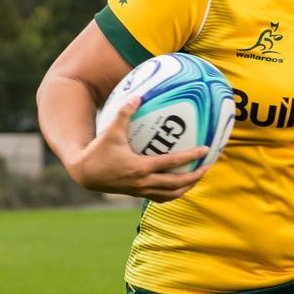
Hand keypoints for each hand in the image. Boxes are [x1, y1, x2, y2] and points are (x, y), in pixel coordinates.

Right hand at [67, 98, 210, 201]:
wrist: (85, 174)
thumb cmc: (98, 151)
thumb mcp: (111, 131)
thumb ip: (124, 114)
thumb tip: (137, 96)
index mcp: (140, 167)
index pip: (171, 163)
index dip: (190, 156)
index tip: (205, 150)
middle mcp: (144, 182)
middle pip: (177, 183)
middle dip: (195, 176)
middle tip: (207, 165)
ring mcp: (142, 190)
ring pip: (171, 194)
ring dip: (187, 186)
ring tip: (198, 176)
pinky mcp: (138, 194)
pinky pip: (161, 197)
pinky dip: (174, 193)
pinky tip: (180, 185)